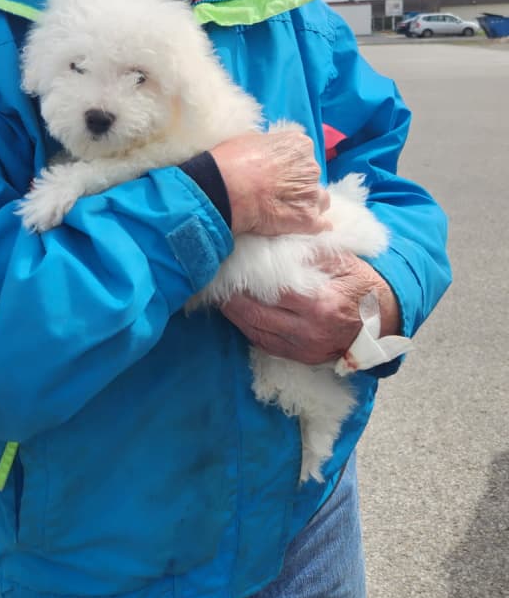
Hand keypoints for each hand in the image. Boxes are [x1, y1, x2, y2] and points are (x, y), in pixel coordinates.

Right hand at [210, 127, 330, 236]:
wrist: (226, 189)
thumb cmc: (232, 162)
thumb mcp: (251, 140)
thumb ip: (270, 147)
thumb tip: (269, 155)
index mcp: (299, 145)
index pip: (303, 156)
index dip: (290, 167)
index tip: (277, 175)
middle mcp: (311, 167)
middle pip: (311, 179)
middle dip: (298, 186)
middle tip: (278, 194)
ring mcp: (312, 194)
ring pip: (320, 200)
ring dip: (307, 204)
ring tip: (287, 212)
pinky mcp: (308, 219)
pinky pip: (322, 225)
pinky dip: (314, 227)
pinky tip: (301, 228)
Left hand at [221, 252, 399, 364]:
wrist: (384, 320)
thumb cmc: (361, 284)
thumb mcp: (341, 260)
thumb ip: (309, 252)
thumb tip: (273, 239)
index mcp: (319, 304)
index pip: (270, 291)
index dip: (246, 280)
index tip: (229, 265)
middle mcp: (309, 331)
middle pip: (257, 315)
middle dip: (232, 300)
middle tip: (214, 282)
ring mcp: (305, 348)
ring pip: (257, 333)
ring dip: (235, 316)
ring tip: (221, 297)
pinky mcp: (303, 358)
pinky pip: (267, 345)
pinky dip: (250, 330)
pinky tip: (239, 315)